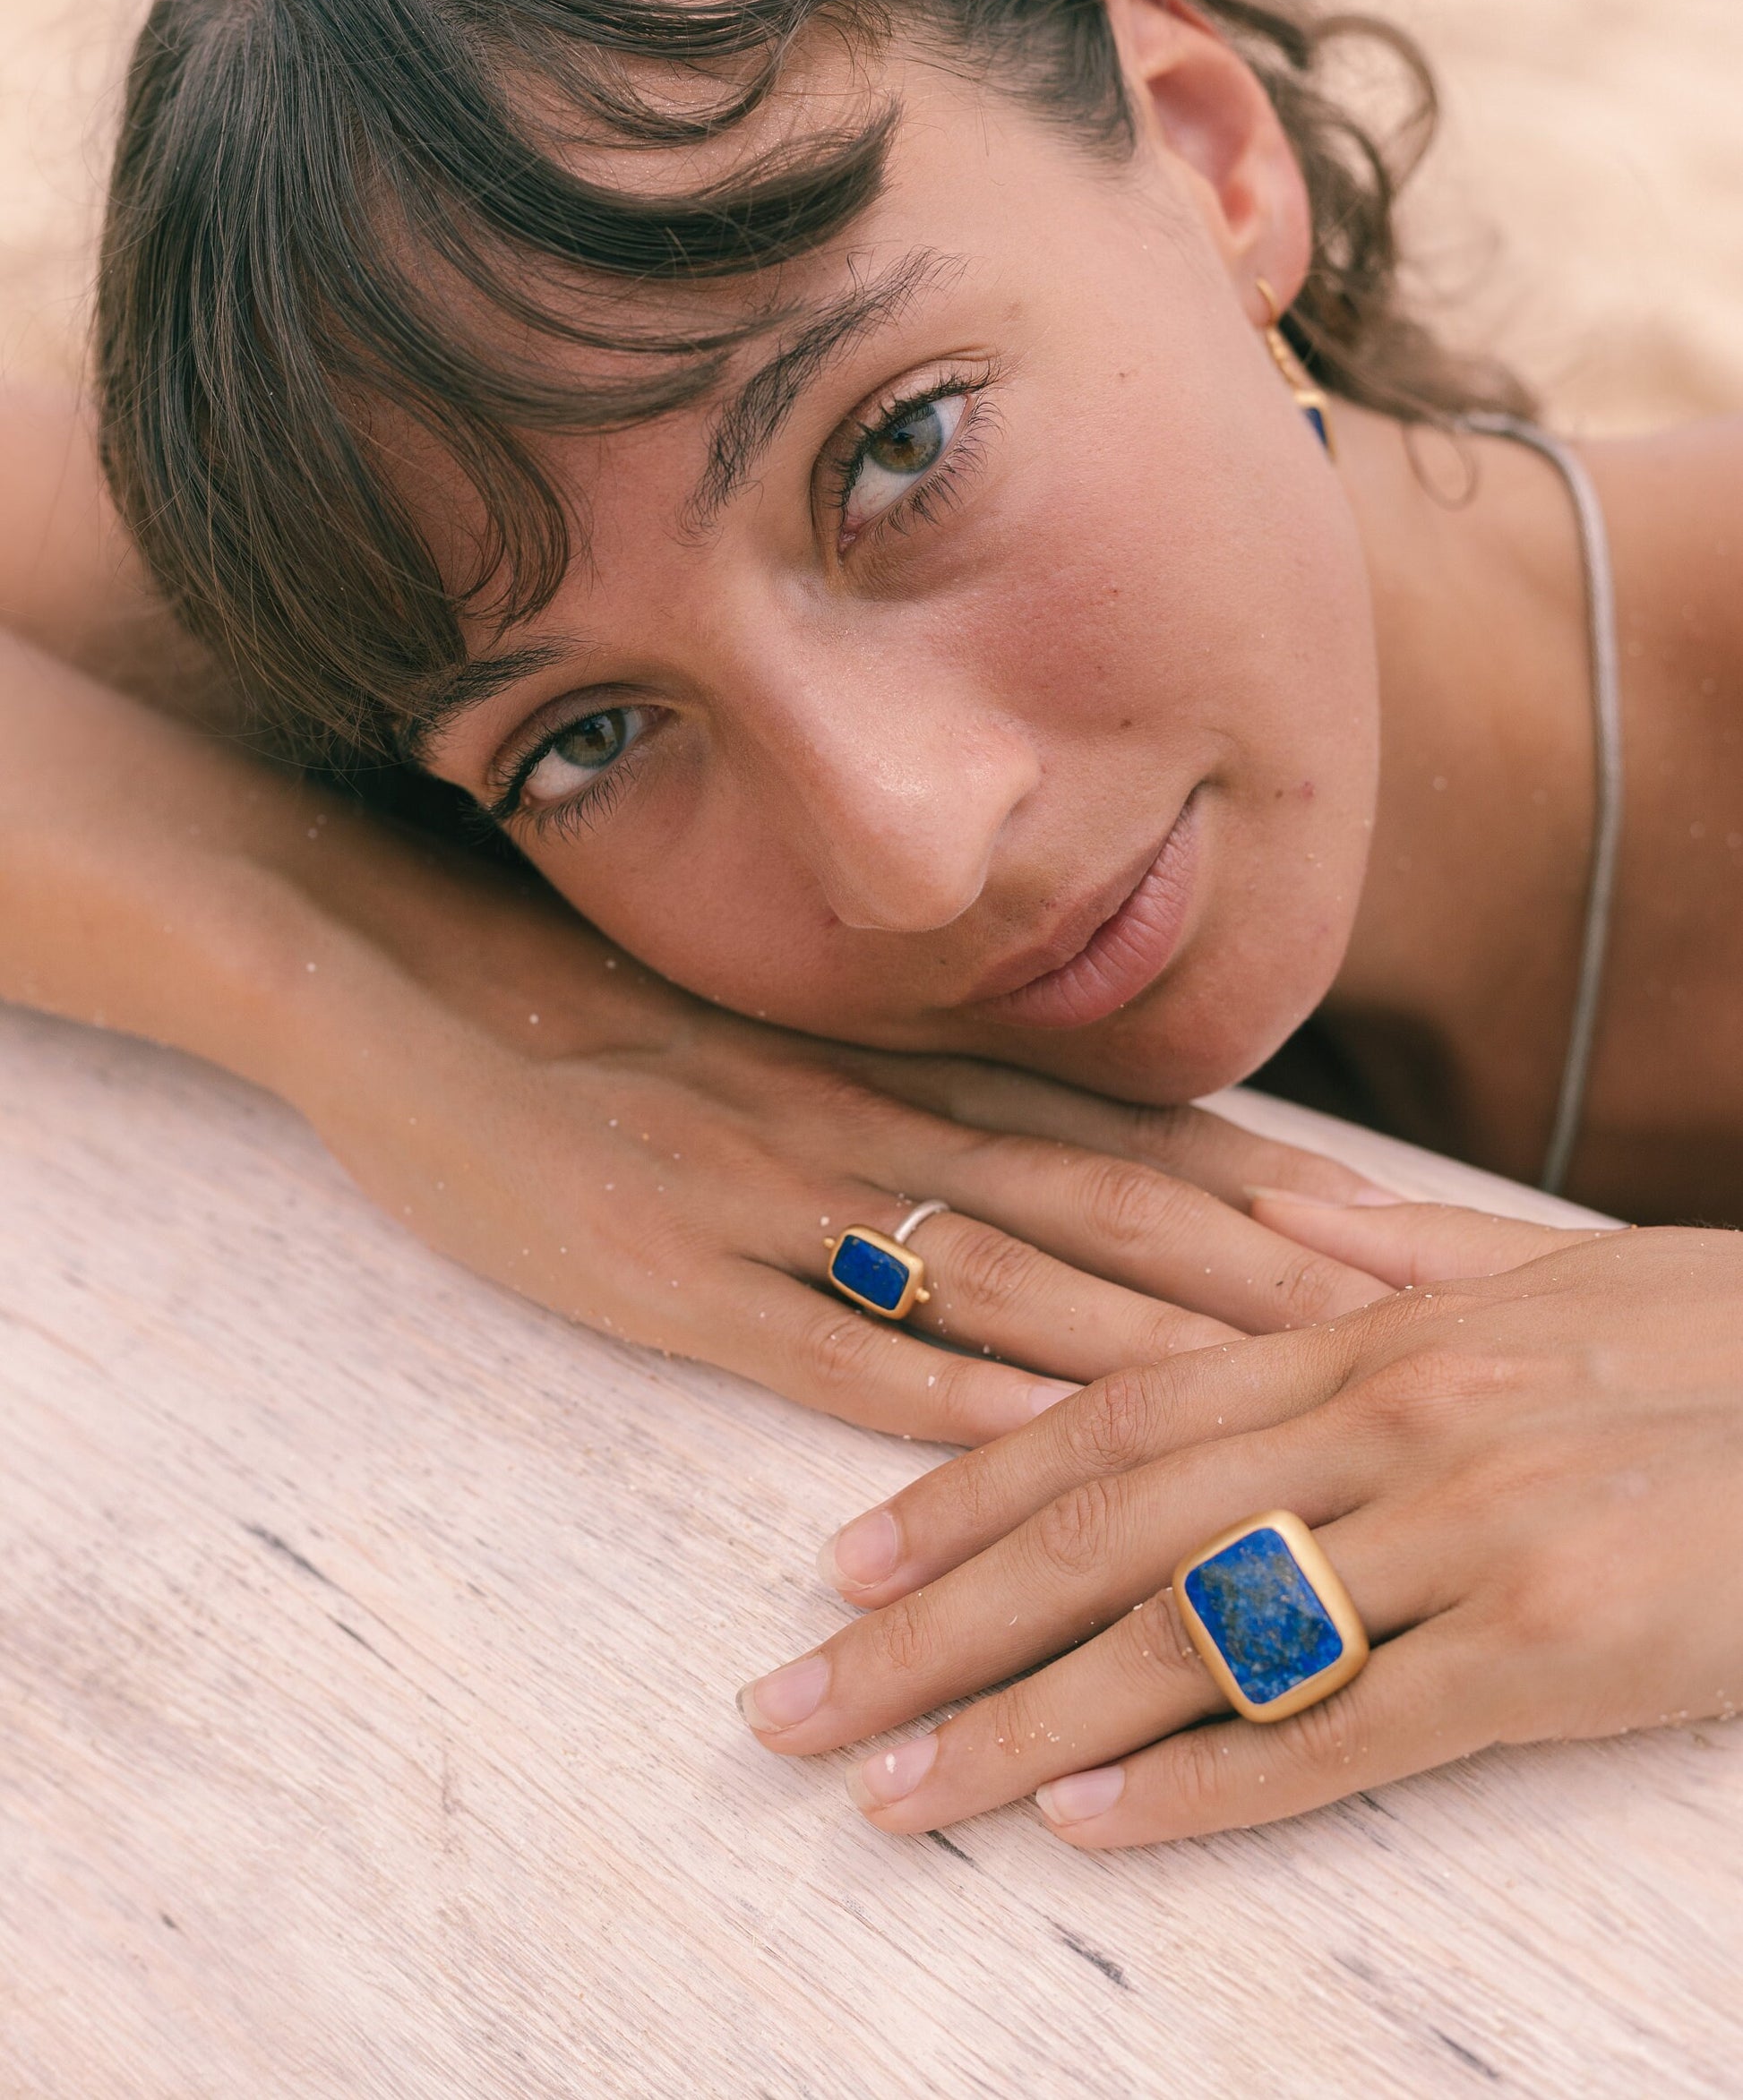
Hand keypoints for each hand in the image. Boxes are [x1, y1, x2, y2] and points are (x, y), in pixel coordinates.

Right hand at [307, 968, 1409, 1445]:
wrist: (407, 988)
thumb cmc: (596, 1024)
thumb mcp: (773, 1040)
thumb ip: (905, 1093)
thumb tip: (1050, 1153)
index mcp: (890, 1065)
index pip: (1115, 1132)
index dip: (1257, 1188)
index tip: (1388, 1240)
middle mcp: (861, 1118)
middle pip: (1097, 1206)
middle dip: (1256, 1274)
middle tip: (1401, 1331)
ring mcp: (768, 1194)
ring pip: (993, 1276)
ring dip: (1147, 1340)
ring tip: (1283, 1396)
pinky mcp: (668, 1274)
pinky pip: (826, 1348)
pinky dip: (940, 1397)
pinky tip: (1037, 1447)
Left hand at [738, 1199, 1742, 1826]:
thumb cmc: (1726, 1344)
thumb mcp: (1553, 1276)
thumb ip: (1399, 1263)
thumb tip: (1283, 1227)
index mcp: (1370, 1336)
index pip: (1115, 1416)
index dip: (963, 1489)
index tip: (843, 1559)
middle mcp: (1387, 1420)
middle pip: (1112, 1530)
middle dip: (935, 1622)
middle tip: (794, 1706)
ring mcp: (1465, 1531)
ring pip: (1193, 1632)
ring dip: (1022, 1720)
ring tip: (892, 1792)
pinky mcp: (1554, 1644)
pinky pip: (1345, 1727)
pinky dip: (1207, 1783)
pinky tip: (1091, 1823)